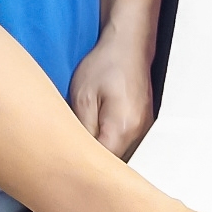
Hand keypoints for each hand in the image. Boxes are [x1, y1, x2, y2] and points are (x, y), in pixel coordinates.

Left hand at [67, 35, 155, 159]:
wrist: (128, 45)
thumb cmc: (106, 65)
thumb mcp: (82, 97)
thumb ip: (82, 131)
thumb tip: (77, 154)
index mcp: (123, 128)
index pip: (103, 164)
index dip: (84, 166)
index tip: (66, 163)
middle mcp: (139, 133)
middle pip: (115, 163)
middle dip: (94, 162)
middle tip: (71, 155)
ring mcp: (144, 129)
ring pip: (121, 154)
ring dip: (103, 152)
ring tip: (83, 143)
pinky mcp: (142, 124)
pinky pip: (126, 143)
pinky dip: (111, 143)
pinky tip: (97, 134)